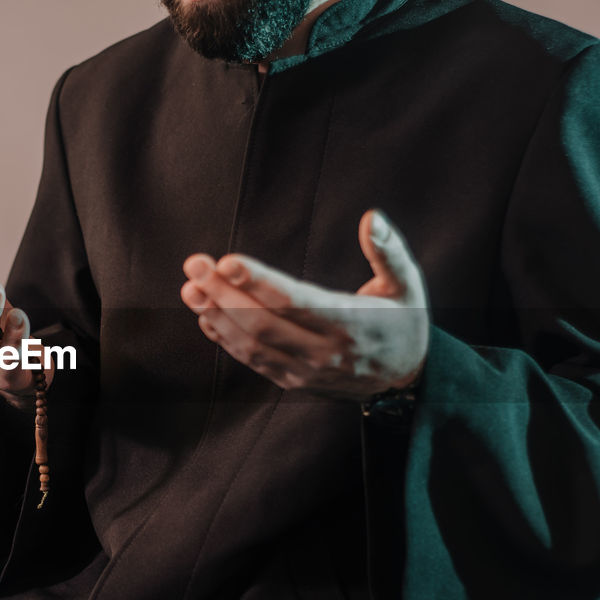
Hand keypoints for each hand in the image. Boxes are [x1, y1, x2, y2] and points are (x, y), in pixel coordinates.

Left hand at [179, 210, 428, 400]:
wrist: (406, 381)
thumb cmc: (404, 322)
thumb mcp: (408, 284)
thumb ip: (389, 251)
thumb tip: (372, 217)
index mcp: (351, 323)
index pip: (296, 301)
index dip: (259, 282)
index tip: (228, 261)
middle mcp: (325, 352)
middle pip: (263, 323)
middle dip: (223, 293)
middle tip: (194, 265)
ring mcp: (306, 371)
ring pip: (252, 345)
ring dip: (216, 315)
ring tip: (191, 288)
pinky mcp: (294, 382)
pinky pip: (254, 361)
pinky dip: (226, 339)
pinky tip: (206, 315)